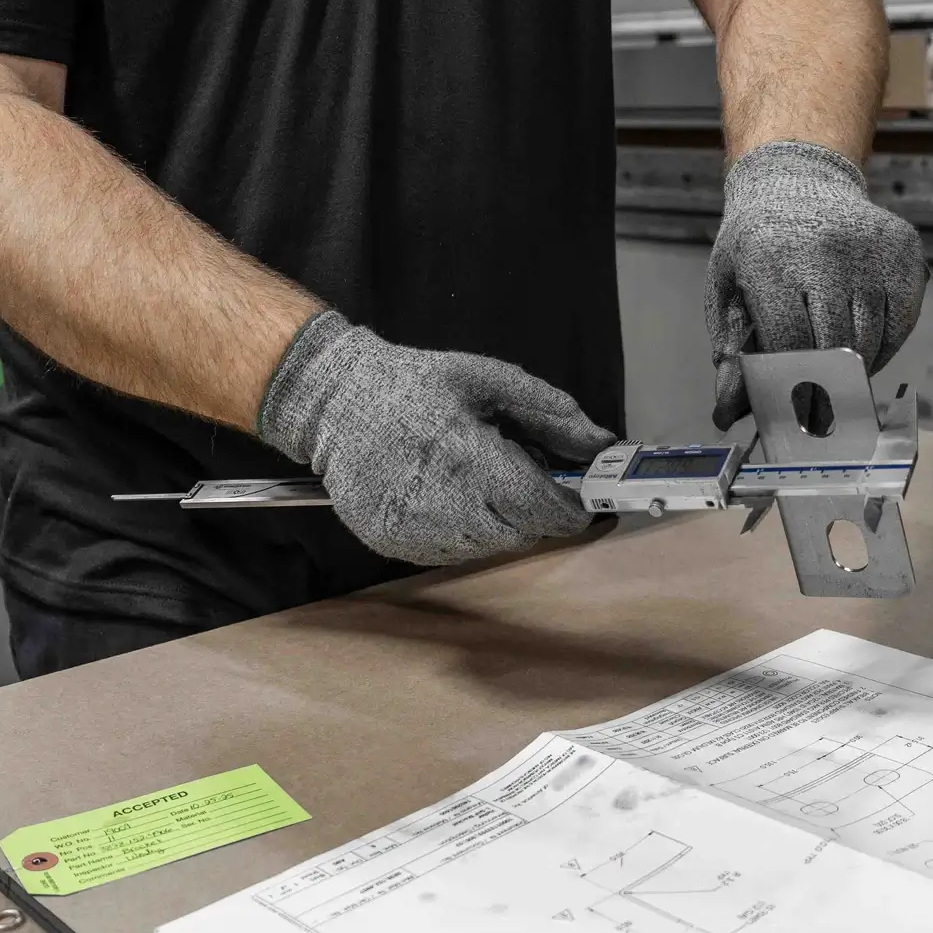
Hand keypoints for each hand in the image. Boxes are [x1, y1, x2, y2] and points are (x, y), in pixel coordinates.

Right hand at [258, 312, 616, 565]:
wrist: (333, 401)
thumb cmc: (413, 386)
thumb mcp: (487, 379)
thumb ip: (550, 411)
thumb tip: (600, 442)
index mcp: (467, 455)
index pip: (540, 506)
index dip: (569, 507)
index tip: (578, 498)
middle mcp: (439, 500)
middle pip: (518, 532)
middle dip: (532, 511)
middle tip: (519, 477)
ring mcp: (412, 528)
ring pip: (486, 546)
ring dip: (498, 522)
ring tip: (475, 480)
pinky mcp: (392, 542)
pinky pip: (449, 553)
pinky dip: (463, 532)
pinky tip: (449, 497)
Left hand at [705, 141, 927, 430]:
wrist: (797, 181)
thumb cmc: (756, 246)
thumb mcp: (727, 290)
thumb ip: (730, 353)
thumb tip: (726, 416)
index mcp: (772, 260)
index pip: (790, 343)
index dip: (791, 383)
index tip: (791, 410)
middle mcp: (827, 250)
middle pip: (835, 346)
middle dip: (825, 386)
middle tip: (817, 411)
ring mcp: (871, 249)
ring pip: (871, 340)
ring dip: (854, 369)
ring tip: (834, 372)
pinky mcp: (904, 251)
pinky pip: (901, 323)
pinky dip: (883, 346)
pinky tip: (861, 345)